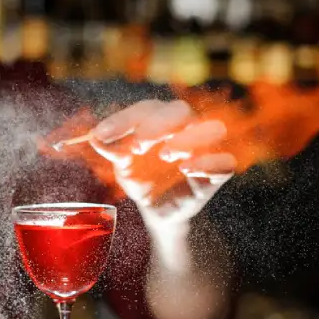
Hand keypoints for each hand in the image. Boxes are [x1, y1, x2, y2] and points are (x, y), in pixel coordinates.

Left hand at [89, 100, 234, 223]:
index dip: (125, 118)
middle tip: (138, 144)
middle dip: (159, 124)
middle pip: (181, 110)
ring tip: (165, 155)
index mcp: (160, 120)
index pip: (147, 108)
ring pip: (212, 129)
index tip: (102, 134)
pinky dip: (208, 163)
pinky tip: (187, 169)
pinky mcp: (216, 173)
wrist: (155, 210)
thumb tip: (93, 137)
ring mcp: (204, 149)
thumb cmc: (142, 179)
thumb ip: (112, 150)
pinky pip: (225, 162)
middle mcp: (185, 128)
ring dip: (188, 138)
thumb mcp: (122, 166)